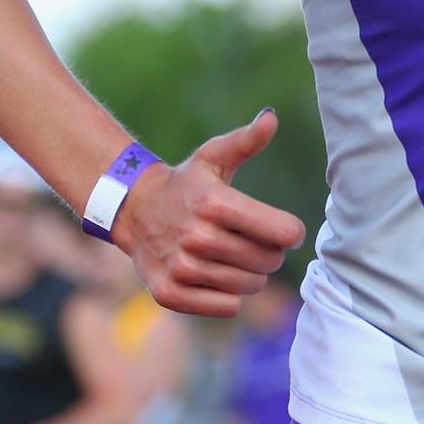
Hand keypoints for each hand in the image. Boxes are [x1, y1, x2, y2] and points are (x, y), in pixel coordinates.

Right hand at [113, 108, 306, 318]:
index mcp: (215, 202)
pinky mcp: (169, 293)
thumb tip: (271, 117)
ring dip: (250, 274)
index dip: (290, 232)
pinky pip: (227, 307)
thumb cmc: (186, 183)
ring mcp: (181, 267)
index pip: (283, 232)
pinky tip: (217, 276)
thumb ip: (246, 140)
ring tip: (234, 257)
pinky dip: (229, 296)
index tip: (283, 229)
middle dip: (270, 253)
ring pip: (250, 285)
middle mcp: (197, 236)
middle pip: (269, 261)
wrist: (133, 211)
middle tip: (253, 242)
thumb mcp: (214, 157)